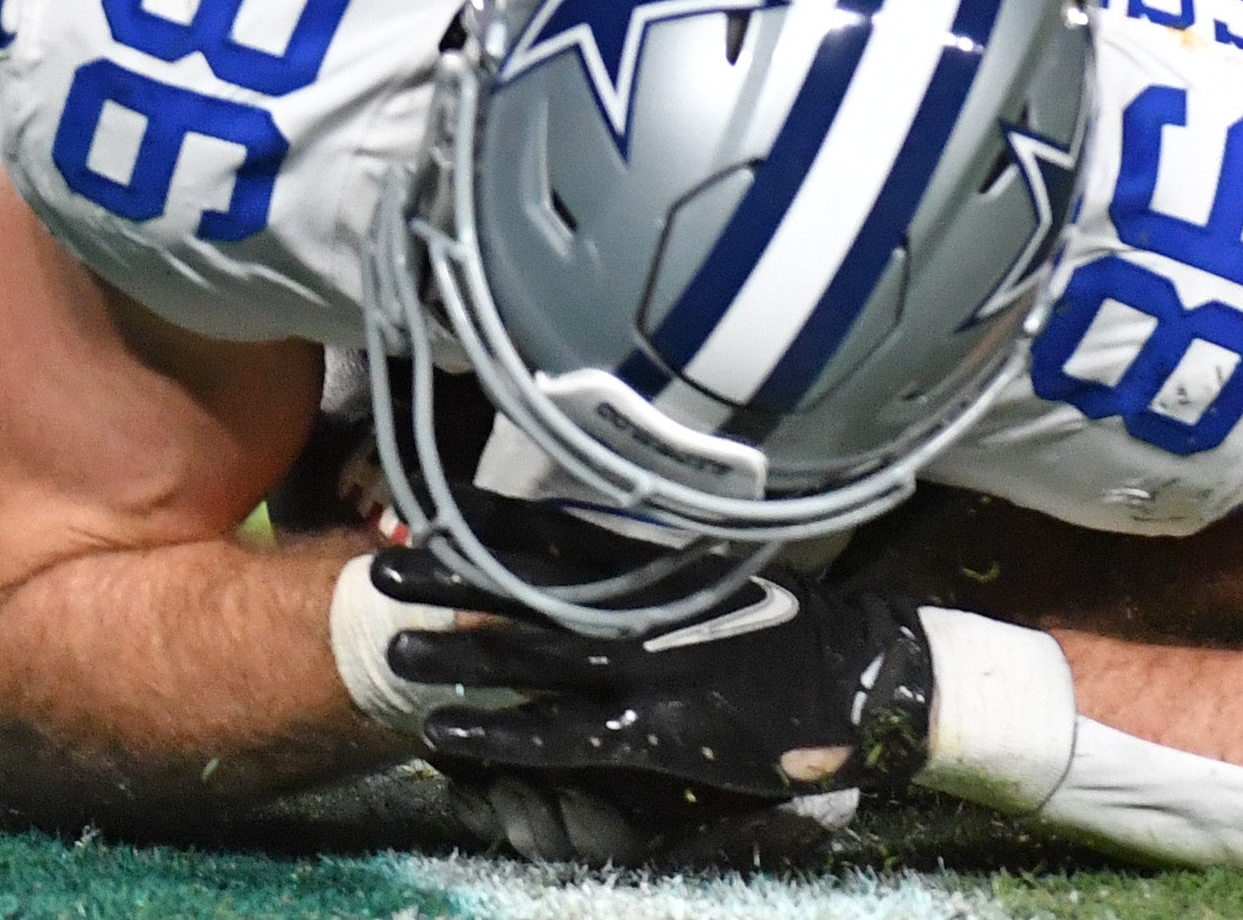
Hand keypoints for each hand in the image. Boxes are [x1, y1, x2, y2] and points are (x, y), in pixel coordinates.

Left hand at [380, 550, 936, 829]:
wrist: (862, 675)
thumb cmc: (784, 626)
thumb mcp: (714, 577)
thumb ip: (648, 568)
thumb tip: (578, 552)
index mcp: (654, 563)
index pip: (552, 531)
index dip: (484, 521)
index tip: (423, 508)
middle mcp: (641, 605)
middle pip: (527, 585)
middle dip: (452, 577)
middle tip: (380, 570)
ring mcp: (647, 665)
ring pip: (532, 654)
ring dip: (458, 652)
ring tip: (393, 646)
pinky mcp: (656, 727)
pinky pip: (560, 733)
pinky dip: (498, 731)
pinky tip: (444, 733)